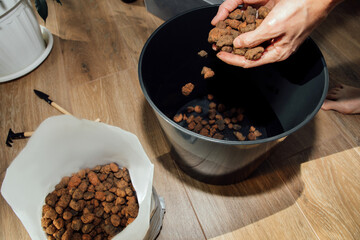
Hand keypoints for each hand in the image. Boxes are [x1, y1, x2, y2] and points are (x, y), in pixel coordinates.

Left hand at [211, 0, 340, 67]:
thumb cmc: (302, 10)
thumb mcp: (273, 26)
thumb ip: (254, 38)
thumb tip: (238, 45)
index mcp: (277, 53)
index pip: (249, 62)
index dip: (232, 59)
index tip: (220, 55)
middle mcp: (275, 47)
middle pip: (249, 54)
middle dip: (233, 50)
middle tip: (219, 46)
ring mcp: (276, 37)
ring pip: (252, 42)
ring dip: (238, 39)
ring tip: (225, 37)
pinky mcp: (276, 26)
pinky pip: (257, 31)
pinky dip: (247, 30)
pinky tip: (239, 27)